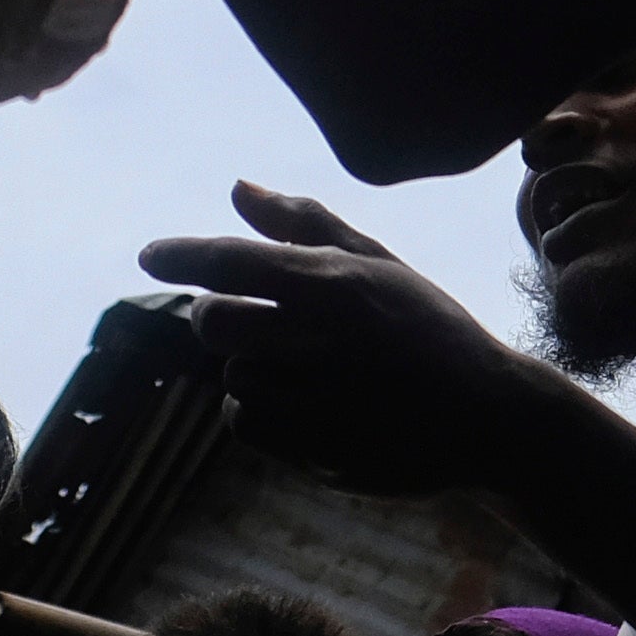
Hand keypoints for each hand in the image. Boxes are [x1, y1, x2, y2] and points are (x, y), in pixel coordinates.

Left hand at [134, 184, 571, 496]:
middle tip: (248, 317)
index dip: (180, 253)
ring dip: (250, 367)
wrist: (486, 416)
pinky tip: (300, 402)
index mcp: (334, 283)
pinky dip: (256, 411)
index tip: (149, 255)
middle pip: (214, 321)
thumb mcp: (377, 264)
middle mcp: (320, 338)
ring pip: (231, 375)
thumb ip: (304, 225)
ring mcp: (317, 398)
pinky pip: (244, 422)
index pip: (230, 260)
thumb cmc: (427, 328)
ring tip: (303, 367)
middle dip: (217, 316)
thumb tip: (238, 187)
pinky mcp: (315, 447)